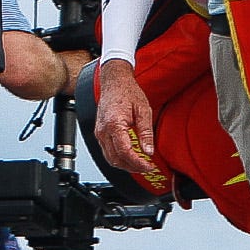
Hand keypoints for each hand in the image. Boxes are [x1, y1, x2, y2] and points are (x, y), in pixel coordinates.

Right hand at [90, 59, 167, 189]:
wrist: (114, 81)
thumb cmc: (127, 92)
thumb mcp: (143, 111)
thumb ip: (146, 133)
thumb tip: (149, 151)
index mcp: (114, 124)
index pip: (125, 152)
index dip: (138, 163)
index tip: (149, 166)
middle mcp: (103, 130)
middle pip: (116, 159)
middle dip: (132, 167)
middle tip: (147, 167)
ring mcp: (99, 132)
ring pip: (110, 158)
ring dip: (125, 165)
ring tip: (140, 164)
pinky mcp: (99, 132)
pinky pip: (107, 151)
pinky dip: (118, 158)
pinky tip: (130, 157)